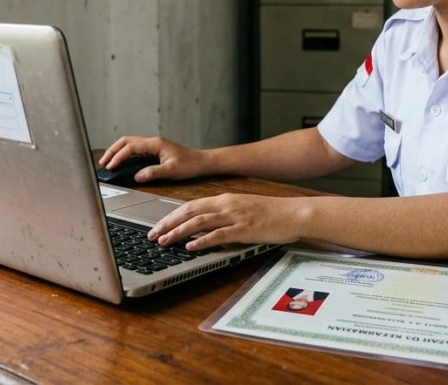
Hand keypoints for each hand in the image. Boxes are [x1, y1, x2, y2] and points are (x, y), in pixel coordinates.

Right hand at [97, 136, 208, 182]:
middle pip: (126, 141)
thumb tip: (137, 176)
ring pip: (129, 143)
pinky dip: (124, 153)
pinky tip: (121, 161)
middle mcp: (152, 142)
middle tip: (103, 163)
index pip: (131, 147)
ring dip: (117, 150)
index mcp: (155, 144)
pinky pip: (135, 148)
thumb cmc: (189, 165)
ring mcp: (153, 145)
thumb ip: (153, 172)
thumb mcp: (171, 171)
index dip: (118, 156)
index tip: (110, 166)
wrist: (201, 162)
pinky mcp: (154, 150)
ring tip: (108, 161)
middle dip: (112, 150)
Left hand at [146, 194, 308, 249]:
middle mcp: (227, 204)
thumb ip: (225, 216)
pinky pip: (219, 235)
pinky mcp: (244, 229)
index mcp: (225, 199)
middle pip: (189, 211)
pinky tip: (191, 247)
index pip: (191, 205)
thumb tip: (206, 228)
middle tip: (152, 235)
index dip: (171, 215)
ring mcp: (235, 216)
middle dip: (168, 223)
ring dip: (179, 232)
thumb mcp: (244, 209)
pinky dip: (202, 241)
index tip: (158, 225)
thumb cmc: (273, 213)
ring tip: (165, 241)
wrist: (295, 213)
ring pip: (199, 222)